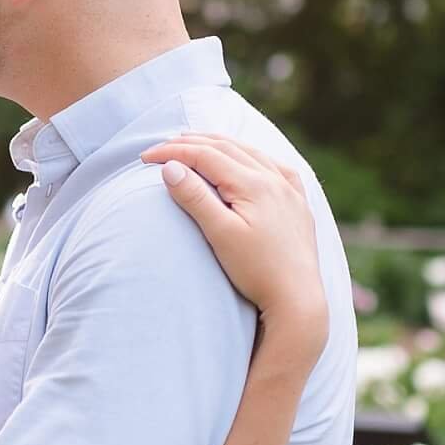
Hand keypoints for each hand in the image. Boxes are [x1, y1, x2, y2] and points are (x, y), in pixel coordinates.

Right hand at [143, 135, 327, 351]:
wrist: (298, 301)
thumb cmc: (257, 272)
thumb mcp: (221, 234)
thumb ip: (195, 198)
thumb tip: (170, 167)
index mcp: (254, 184)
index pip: (205, 155)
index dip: (172, 152)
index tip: (144, 158)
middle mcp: (275, 180)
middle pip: (227, 148)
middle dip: (192, 143)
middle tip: (163, 146)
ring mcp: (291, 192)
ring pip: (252, 153)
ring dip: (222, 145)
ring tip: (198, 144)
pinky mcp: (299, 206)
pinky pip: (278, 167)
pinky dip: (255, 156)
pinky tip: (252, 159)